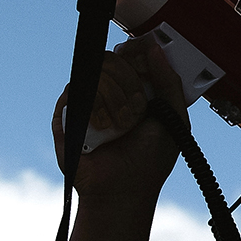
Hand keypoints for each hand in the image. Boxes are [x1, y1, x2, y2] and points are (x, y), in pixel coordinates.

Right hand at [55, 36, 184, 200]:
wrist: (122, 191)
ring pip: (96, 71)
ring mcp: (88, 101)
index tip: (144, 62)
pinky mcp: (67, 113)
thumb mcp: (173, 118)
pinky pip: (76, 89)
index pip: (132, 53)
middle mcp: (111, 92)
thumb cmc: (148, 162)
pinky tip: (103, 128)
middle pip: (113, 58)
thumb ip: (170, 82)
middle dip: (130, 81)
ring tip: (121, 125)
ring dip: (115, 97)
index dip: (138, 51)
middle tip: (138, 109)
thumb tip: (155, 48)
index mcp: (136, 89)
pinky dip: (94, 107)